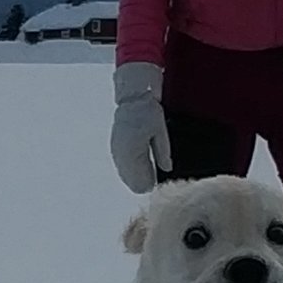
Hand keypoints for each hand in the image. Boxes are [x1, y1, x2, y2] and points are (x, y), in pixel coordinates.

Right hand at [110, 61, 172, 193]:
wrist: (133, 99)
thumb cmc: (148, 113)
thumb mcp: (160, 131)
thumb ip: (163, 152)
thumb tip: (166, 169)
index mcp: (133, 151)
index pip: (140, 179)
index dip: (149, 183)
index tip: (156, 183)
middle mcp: (122, 154)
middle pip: (131, 181)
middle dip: (142, 182)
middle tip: (152, 182)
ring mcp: (117, 152)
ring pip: (125, 175)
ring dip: (135, 177)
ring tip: (146, 175)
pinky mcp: (115, 148)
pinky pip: (121, 167)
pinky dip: (130, 171)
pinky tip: (137, 170)